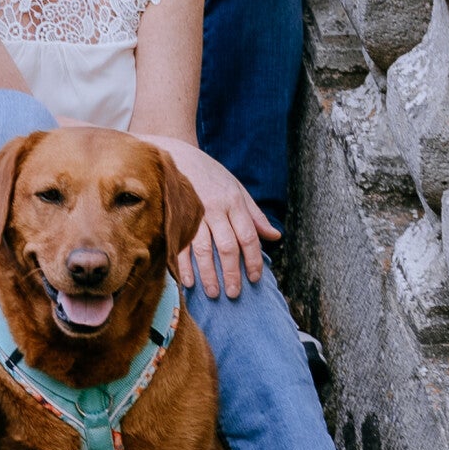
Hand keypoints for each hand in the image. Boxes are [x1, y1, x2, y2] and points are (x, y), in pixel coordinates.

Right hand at [154, 137, 280, 296]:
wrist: (174, 156)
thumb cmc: (209, 174)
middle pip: (227, 247)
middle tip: (233, 293)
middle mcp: (215, 209)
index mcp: (234, 203)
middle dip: (231, 272)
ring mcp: (194, 214)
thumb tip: (274, 236)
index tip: (255, 278)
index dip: (254, 259)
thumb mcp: (237, 189)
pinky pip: (181, 245)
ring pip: (204, 249)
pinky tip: (188, 280)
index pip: (248, 236)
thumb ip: (254, 215)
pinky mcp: (175, 217)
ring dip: (208, 273)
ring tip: (213, 293)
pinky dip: (184, 265)